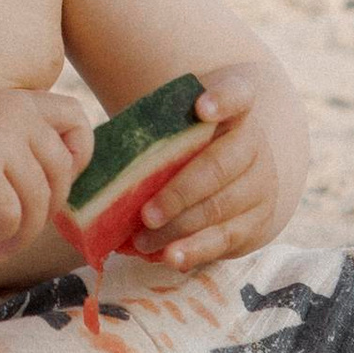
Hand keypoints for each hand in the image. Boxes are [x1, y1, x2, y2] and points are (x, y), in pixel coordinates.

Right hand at [0, 83, 92, 250]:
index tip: (48, 181)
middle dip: (47, 210)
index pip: (78, 119)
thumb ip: (10, 132)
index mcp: (15, 100)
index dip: (78, 157)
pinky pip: (10, 215)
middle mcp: (12, 113)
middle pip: (63, 172)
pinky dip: (0, 233)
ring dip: (22, 231)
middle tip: (16, 226)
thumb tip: (47, 179)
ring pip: (39, 200)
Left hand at [134, 64, 284, 270]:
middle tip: (146, 214)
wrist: (232, 166)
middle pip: (220, 167)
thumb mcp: (177, 120)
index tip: (202, 108)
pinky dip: (197, 250)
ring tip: (144, 239)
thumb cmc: (188, 140)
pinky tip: (172, 257)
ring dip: (179, 227)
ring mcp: (260, 184)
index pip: (237, 94)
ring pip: (220, 208)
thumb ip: (154, 126)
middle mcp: (253, 144)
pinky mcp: (257, 221)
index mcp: (235, 108)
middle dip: (180, 193)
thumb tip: (94, 155)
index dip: (222, 100)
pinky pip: (226, 238)